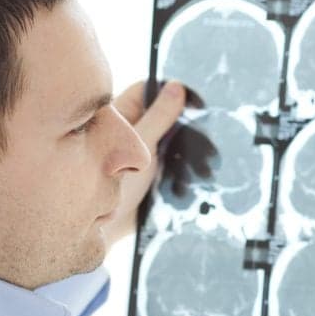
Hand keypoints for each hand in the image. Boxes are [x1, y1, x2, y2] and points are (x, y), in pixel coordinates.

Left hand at [108, 79, 189, 240]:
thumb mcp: (141, 144)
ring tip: (206, 155)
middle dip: (184, 120)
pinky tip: (199, 171)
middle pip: (164, 113)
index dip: (171, 90)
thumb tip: (175, 87)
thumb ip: (158, 116)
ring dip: (188, 146)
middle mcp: (134, 130)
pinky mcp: (154, 172)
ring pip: (173, 138)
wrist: (109, 228)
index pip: (149, 89)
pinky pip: (176, 161)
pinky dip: (187, 164)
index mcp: (124, 115)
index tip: (195, 99)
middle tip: (203, 129)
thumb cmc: (114, 184)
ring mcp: (144, 152)